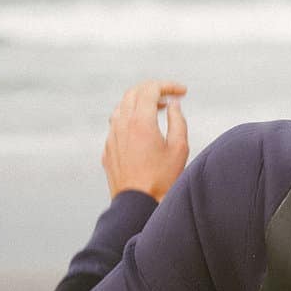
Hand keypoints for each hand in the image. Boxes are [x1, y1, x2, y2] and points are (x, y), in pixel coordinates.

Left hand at [101, 80, 189, 202]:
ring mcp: (112, 137)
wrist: (137, 205)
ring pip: (122, 106)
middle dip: (153, 89)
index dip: (168, 85)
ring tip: (158, 110)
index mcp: (140, 121)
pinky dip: (130, 117)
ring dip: (140, 102)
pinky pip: (116, 123)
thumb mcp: (179, 147)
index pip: (150, 89)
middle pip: (133, 92)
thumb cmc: (162, 179)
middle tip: (170, 95)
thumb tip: (173, 104)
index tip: (183, 92)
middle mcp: (122, 125)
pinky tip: (143, 128)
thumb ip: (178, 120)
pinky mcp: (108, 149)